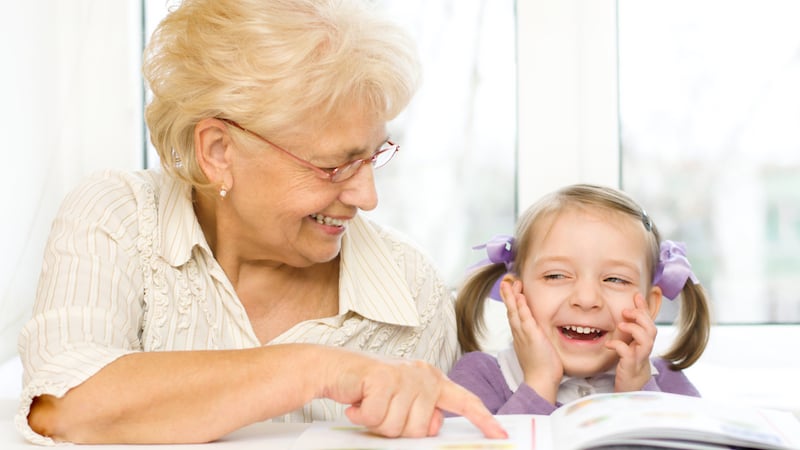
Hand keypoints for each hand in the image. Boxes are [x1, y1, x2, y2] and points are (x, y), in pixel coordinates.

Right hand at [323, 352, 506, 438]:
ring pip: (398, 427)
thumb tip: (435, 426)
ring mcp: (404, 375)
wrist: (335, 369)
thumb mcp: (401, 402)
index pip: (465, 401)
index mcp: (432, 380)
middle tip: (381, 412)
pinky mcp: (382, 378)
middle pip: (421, 429)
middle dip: (396, 429)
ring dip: (377, 423)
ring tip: (369, 404)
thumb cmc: (368, 389)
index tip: (500, 434)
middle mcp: (422, 375)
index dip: (484, 419)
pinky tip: (357, 401)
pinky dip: (362, 415)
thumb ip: (422, 414)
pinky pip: (377, 417)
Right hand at [501, 278, 561, 403]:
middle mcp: (519, 333)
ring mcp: (524, 334)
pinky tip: (520, 297)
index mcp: (520, 336)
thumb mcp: (536, 349)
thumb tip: (538, 333)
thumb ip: (535, 339)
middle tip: (505, 282)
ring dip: (512, 296)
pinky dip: (521, 307)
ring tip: (509, 284)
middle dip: (508, 296)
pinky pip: (525, 318)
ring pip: (515, 311)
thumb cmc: (541, 368)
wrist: (540, 381)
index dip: (512, 302)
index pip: (514, 315)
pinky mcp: (531, 336)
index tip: (511, 291)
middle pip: (510, 310)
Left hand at [605, 293, 656, 391]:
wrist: (630, 390)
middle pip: (652, 329)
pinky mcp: (630, 368)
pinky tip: (609, 344)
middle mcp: (645, 349)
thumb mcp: (629, 345)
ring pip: (646, 341)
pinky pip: (628, 354)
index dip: (644, 308)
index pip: (649, 322)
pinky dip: (618, 346)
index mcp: (644, 342)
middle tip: (626, 312)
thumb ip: (629, 331)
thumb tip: (625, 313)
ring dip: (634, 329)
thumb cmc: (628, 365)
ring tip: (621, 325)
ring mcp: (639, 359)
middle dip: (640, 317)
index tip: (636, 295)